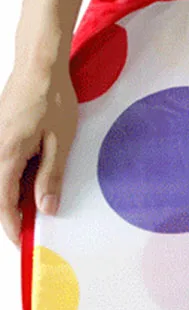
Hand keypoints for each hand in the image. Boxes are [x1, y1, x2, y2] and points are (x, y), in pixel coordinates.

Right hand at [0, 55, 77, 247]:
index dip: (12, 226)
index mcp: (5, 154)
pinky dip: (13, 180)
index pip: (1, 202)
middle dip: (12, 215)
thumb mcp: (61, 142)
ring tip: (37, 209)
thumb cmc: (54, 100)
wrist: (39, 66)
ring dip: (13, 197)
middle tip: (34, 230)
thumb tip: (46, 208)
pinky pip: (2, 165)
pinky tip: (32, 183)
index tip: (25, 243)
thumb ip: (51, 176)